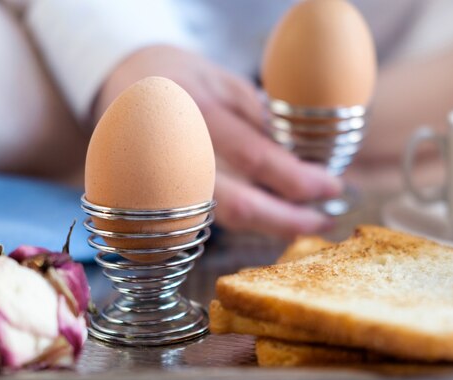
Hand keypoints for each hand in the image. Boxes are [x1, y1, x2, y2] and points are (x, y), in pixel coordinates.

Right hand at [94, 45, 341, 237]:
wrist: (120, 83)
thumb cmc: (180, 79)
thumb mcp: (224, 82)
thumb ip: (259, 120)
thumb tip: (306, 161)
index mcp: (193, 112)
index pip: (254, 157)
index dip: (298, 180)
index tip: (332, 187)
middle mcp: (173, 153)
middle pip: (236, 206)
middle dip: (287, 221)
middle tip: (323, 220)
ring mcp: (158, 182)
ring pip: (220, 222)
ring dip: (266, 227)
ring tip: (301, 223)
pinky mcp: (154, 200)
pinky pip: (203, 224)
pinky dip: (238, 226)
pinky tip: (265, 222)